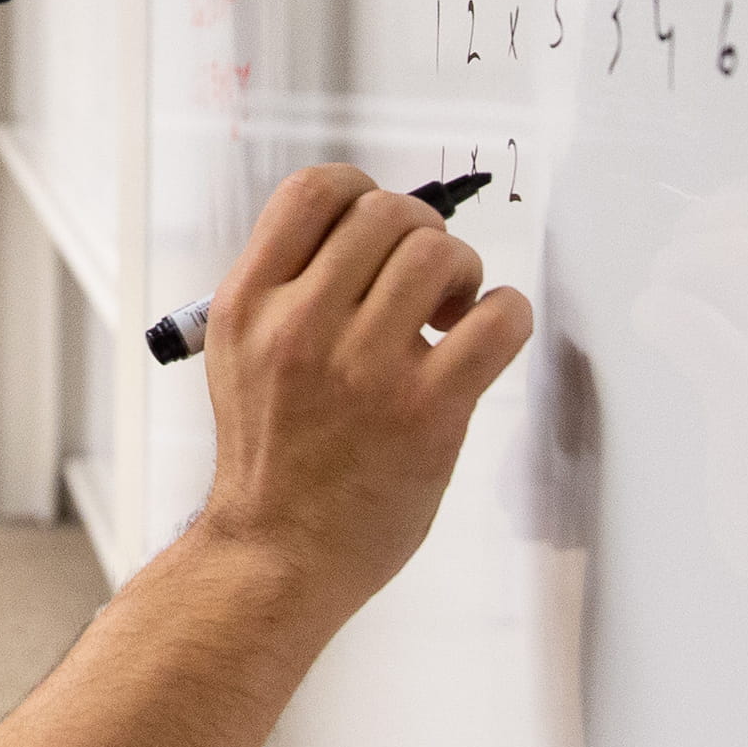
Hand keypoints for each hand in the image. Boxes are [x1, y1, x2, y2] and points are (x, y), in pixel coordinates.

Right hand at [191, 165, 533, 613]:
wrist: (277, 555)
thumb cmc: (271, 458)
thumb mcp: (240, 356)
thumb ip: (286, 289)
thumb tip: (366, 229)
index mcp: (249, 305)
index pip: (313, 191)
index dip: (360, 192)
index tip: (375, 229)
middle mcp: (301, 327)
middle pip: (385, 213)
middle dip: (420, 234)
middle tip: (423, 282)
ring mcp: (365, 369)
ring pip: (440, 254)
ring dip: (460, 271)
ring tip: (449, 313)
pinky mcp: (426, 412)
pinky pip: (498, 320)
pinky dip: (507, 313)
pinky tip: (485, 335)